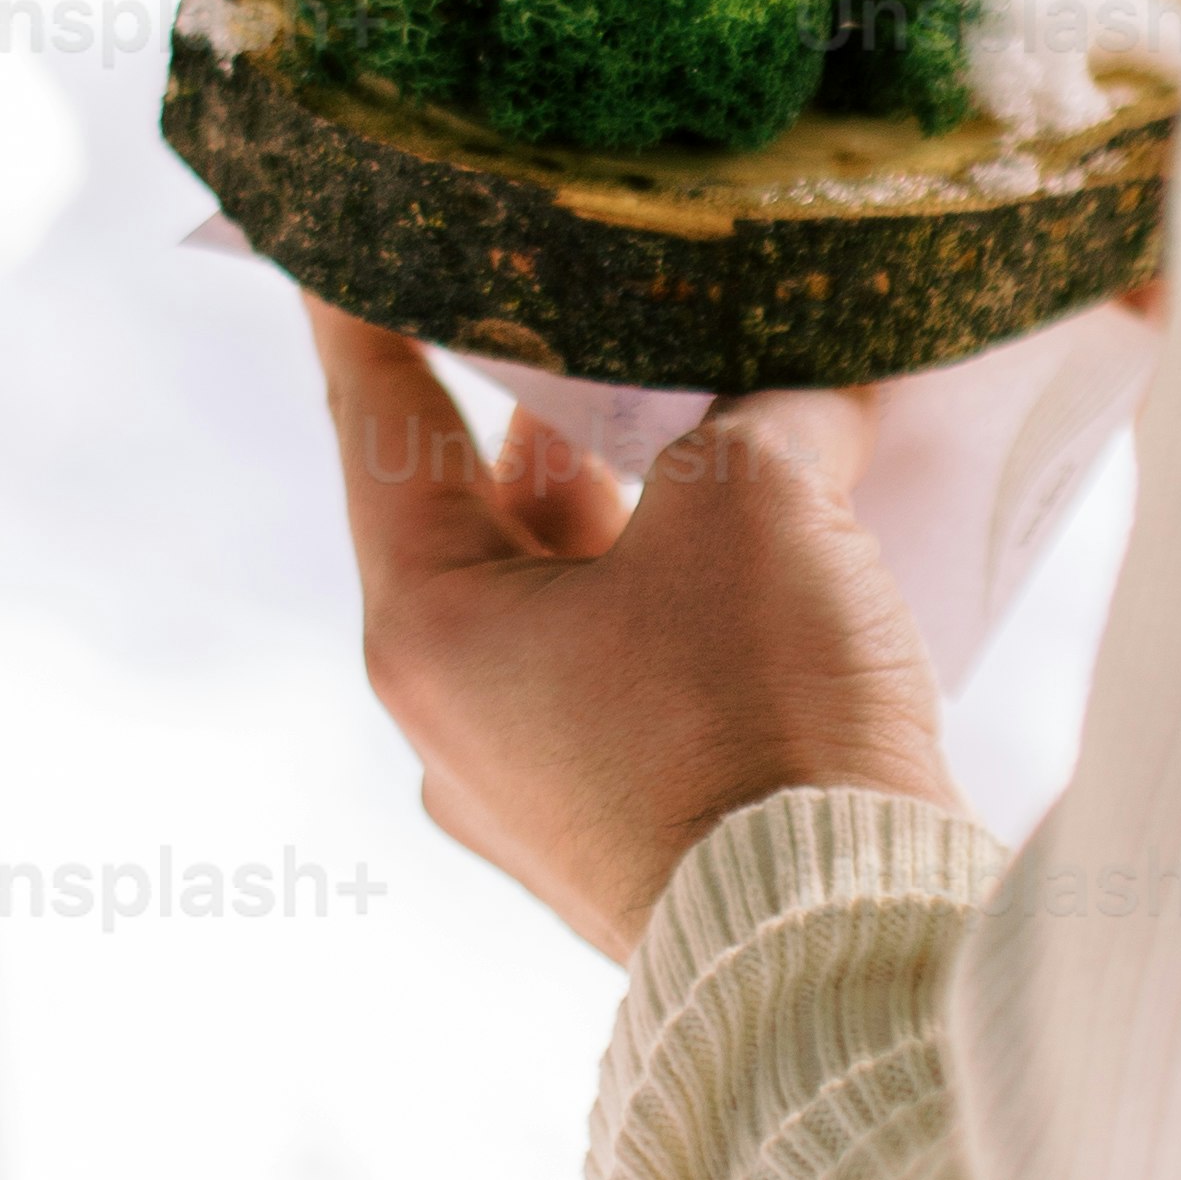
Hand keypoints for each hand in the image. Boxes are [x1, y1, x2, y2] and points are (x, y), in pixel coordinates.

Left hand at [306, 306, 961, 959]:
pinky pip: (641, 676)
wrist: (845, 944)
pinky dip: (692, 598)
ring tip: (707, 405)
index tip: (335, 235)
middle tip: (573, 299)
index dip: (366, 315)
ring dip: (641, 508)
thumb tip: (800, 406)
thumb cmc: (757, 713)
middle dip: (546, 408)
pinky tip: (780, 542)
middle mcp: (460, 720)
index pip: (380, 427)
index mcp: (429, 631)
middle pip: (482, 518)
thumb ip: (762, 418)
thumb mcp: (754, 503)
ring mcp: (544, 791)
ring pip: (575, 600)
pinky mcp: (636, 833)